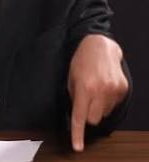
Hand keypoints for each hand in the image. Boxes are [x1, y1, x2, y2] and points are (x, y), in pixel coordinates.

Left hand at [68, 34, 128, 151]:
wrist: (100, 46)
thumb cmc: (81, 61)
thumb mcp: (71, 78)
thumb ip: (74, 97)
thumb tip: (77, 113)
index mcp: (85, 88)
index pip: (80, 116)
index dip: (78, 133)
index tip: (77, 147)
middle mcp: (101, 91)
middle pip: (93, 119)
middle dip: (88, 113)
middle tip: (85, 99)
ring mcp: (114, 90)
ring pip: (104, 113)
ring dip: (98, 106)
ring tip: (95, 89)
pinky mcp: (123, 89)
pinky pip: (113, 105)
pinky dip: (107, 100)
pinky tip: (104, 86)